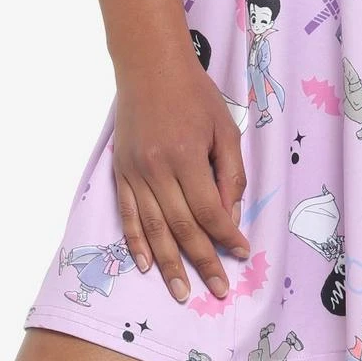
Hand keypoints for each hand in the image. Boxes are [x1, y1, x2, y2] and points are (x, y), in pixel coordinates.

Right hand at [112, 46, 250, 302]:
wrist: (149, 68)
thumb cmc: (194, 94)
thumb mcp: (224, 127)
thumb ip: (230, 172)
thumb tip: (229, 216)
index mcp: (187, 156)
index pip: (209, 209)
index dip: (226, 236)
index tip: (242, 253)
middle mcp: (157, 169)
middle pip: (182, 226)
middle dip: (202, 262)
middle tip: (217, 290)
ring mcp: (134, 173)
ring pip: (153, 229)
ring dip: (168, 264)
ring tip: (181, 292)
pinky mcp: (120, 172)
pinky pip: (128, 215)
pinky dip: (136, 243)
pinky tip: (147, 265)